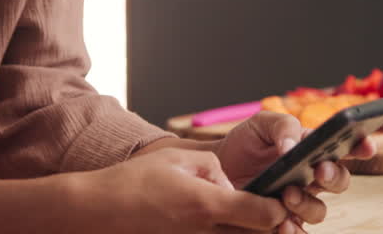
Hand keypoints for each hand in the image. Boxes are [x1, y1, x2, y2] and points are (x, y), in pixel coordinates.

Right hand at [74, 146, 291, 232]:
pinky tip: (222, 220)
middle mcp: (205, 233)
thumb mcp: (177, 157)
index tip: (282, 196)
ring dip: (249, 229)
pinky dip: (225, 232)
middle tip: (273, 209)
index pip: (264, 215)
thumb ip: (212, 166)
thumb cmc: (135, 180)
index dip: (279, 207)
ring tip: (248, 214)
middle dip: (273, 224)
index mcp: (207, 204)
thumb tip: (228, 183)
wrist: (100, 211)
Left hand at [213, 111, 378, 233]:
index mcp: (315, 149)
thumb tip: (294, 147)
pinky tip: (282, 224)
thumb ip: (283, 126)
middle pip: (339, 182)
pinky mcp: (283, 221)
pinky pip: (297, 232)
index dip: (362, 147)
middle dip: (334, 176)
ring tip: (288, 194)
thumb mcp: (262, 124)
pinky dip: (293, 231)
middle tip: (320, 170)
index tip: (367, 146)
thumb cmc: (245, 143)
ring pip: (318, 211)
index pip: (346, 148)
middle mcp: (313, 178)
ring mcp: (300, 201)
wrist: (218, 167)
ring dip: (307, 204)